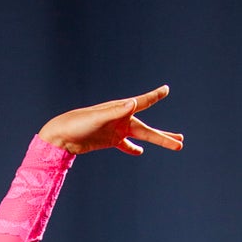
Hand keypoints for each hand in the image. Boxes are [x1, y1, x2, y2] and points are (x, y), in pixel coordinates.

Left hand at [38, 85, 182, 156]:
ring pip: (141, 136)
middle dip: (164, 136)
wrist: (60, 135)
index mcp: (120, 110)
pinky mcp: (109, 140)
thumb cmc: (77, 123)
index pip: (143, 102)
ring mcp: (117, 130)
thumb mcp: (97, 117)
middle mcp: (122, 119)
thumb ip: (116, 111)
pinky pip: (125, 145)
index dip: (155, 96)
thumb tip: (133, 103)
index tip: (166, 89)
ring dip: (156, 140)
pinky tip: (139, 152)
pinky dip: (132, 148)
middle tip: (181, 142)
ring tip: (173, 143)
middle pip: (148, 129)